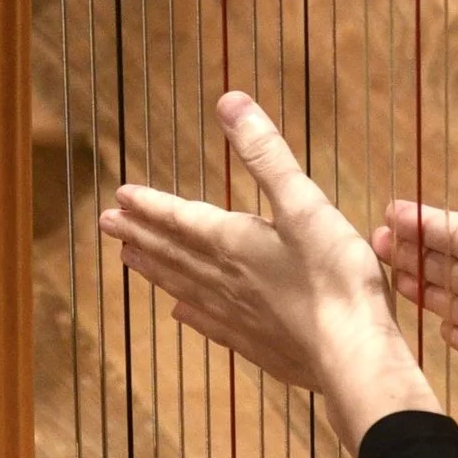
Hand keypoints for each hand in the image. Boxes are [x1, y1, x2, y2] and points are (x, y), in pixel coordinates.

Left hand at [100, 91, 440, 448]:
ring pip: (184, 287)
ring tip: (129, 260)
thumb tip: (229, 103)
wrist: (351, 355)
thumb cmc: (334, 276)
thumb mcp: (304, 204)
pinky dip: (192, 314)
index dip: (150, 205)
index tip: (120, 196)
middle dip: (141, 234)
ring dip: (156, 270)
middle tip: (107, 224)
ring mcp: (239, 316)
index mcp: (234, 242)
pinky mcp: (257, 345)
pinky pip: (211, 324)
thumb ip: (265, 155)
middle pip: (174, 253)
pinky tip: (181, 314)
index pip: (181, 219)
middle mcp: (226, 280)